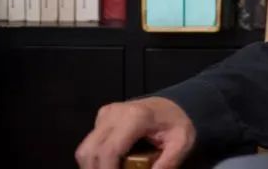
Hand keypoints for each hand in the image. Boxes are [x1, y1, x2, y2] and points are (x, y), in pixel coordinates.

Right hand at [75, 97, 196, 168]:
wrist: (172, 104)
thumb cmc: (177, 123)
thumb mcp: (182, 143)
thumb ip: (168, 162)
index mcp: (135, 117)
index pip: (109, 151)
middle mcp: (115, 113)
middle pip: (91, 152)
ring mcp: (106, 114)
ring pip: (85, 149)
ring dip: (93, 167)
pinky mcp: (102, 118)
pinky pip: (89, 144)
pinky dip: (95, 160)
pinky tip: (110, 165)